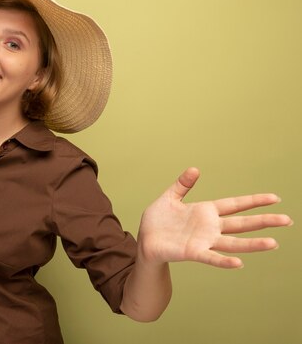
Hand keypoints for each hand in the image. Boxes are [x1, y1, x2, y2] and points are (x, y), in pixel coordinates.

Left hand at [138, 167, 291, 268]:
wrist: (144, 241)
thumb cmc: (157, 221)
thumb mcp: (169, 198)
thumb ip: (182, 185)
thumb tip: (195, 169)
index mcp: (206, 211)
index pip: (235, 205)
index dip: (254, 201)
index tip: (275, 198)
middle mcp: (209, 227)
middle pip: (242, 223)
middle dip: (264, 221)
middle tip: (288, 220)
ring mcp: (203, 241)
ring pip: (233, 242)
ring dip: (253, 244)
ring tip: (273, 243)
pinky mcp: (192, 252)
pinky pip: (211, 257)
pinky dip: (224, 261)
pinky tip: (239, 263)